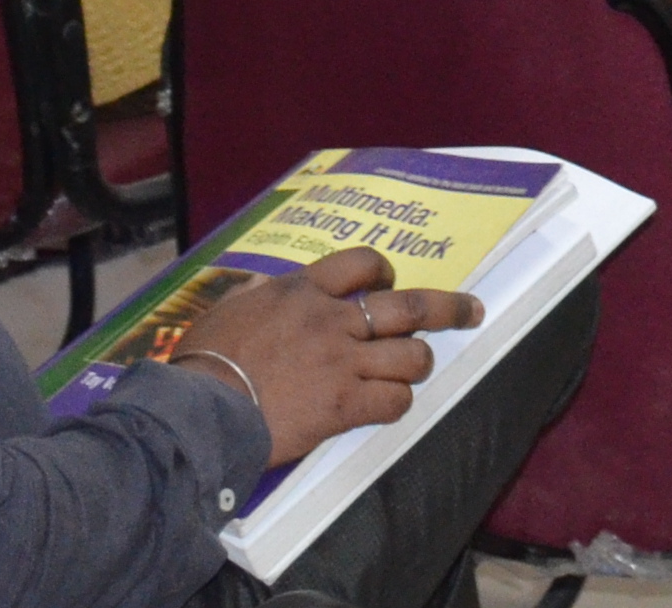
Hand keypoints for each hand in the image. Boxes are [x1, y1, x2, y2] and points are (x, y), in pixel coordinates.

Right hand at [179, 249, 477, 467]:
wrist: (201, 407)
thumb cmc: (205, 361)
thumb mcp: (229, 309)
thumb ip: (256, 297)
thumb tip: (259, 290)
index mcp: (301, 291)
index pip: (360, 263)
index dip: (384, 271)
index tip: (391, 280)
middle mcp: (331, 320)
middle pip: (409, 305)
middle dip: (448, 307)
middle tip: (470, 310)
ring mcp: (342, 362)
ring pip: (411, 355)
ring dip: (416, 363)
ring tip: (412, 369)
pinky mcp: (344, 405)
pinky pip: (394, 401)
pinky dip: (397, 403)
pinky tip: (387, 405)